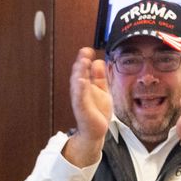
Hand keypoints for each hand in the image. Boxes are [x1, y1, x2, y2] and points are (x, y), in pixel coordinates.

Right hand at [63, 47, 111, 166]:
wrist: (96, 131)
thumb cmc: (97, 111)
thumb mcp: (102, 90)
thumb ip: (100, 77)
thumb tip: (98, 61)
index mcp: (85, 85)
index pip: (83, 69)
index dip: (84, 58)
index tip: (88, 49)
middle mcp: (80, 91)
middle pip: (79, 74)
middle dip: (81, 63)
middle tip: (84, 53)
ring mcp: (80, 99)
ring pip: (77, 83)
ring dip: (79, 73)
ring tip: (83, 62)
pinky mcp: (82, 109)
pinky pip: (80, 98)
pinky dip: (80, 89)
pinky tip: (81, 81)